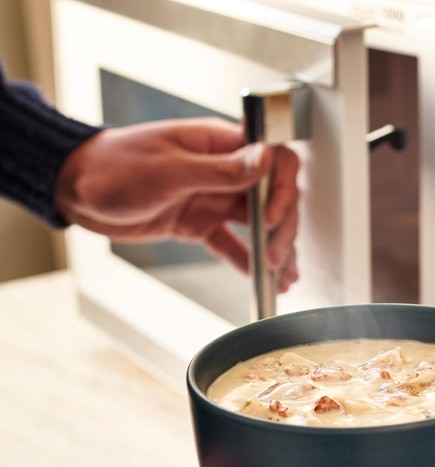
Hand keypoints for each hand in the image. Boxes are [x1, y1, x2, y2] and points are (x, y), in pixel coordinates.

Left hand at [55, 118, 299, 290]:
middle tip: (276, 257)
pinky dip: (249, 261)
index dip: (282, 190)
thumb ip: (220, 169)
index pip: (273, 160)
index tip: (272, 219)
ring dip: (273, 249)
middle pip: (272, 198)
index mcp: (218, 144)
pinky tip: (263, 278)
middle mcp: (222, 171)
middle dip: (281, 229)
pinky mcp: (200, 223)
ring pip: (258, 224)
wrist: (75, 189)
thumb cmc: (113, 167)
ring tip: (283, 276)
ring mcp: (212, 198)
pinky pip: (233, 244)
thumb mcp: (168, 169)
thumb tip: (265, 159)